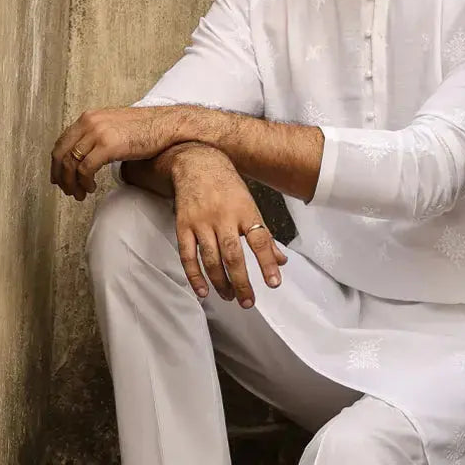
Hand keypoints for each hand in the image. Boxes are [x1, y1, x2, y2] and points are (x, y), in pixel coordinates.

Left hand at [50, 107, 178, 199]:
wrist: (166, 125)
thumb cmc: (147, 129)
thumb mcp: (115, 128)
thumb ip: (99, 137)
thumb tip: (91, 154)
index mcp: (89, 118)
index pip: (62, 141)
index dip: (56, 163)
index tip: (58, 177)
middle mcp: (89, 123)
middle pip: (61, 153)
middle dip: (60, 176)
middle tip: (66, 190)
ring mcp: (97, 133)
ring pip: (71, 163)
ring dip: (72, 183)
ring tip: (79, 194)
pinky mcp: (108, 145)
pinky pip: (86, 169)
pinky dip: (85, 182)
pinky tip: (91, 188)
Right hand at [169, 145, 286, 305]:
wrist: (197, 162)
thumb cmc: (227, 186)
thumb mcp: (251, 205)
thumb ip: (265, 235)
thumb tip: (281, 261)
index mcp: (245, 211)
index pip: (260, 240)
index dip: (267, 263)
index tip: (274, 283)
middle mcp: (223, 217)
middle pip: (233, 255)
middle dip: (241, 282)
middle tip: (248, 301)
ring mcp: (201, 222)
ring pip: (211, 259)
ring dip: (221, 282)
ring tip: (229, 297)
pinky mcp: (183, 226)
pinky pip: (188, 256)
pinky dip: (195, 275)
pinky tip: (203, 290)